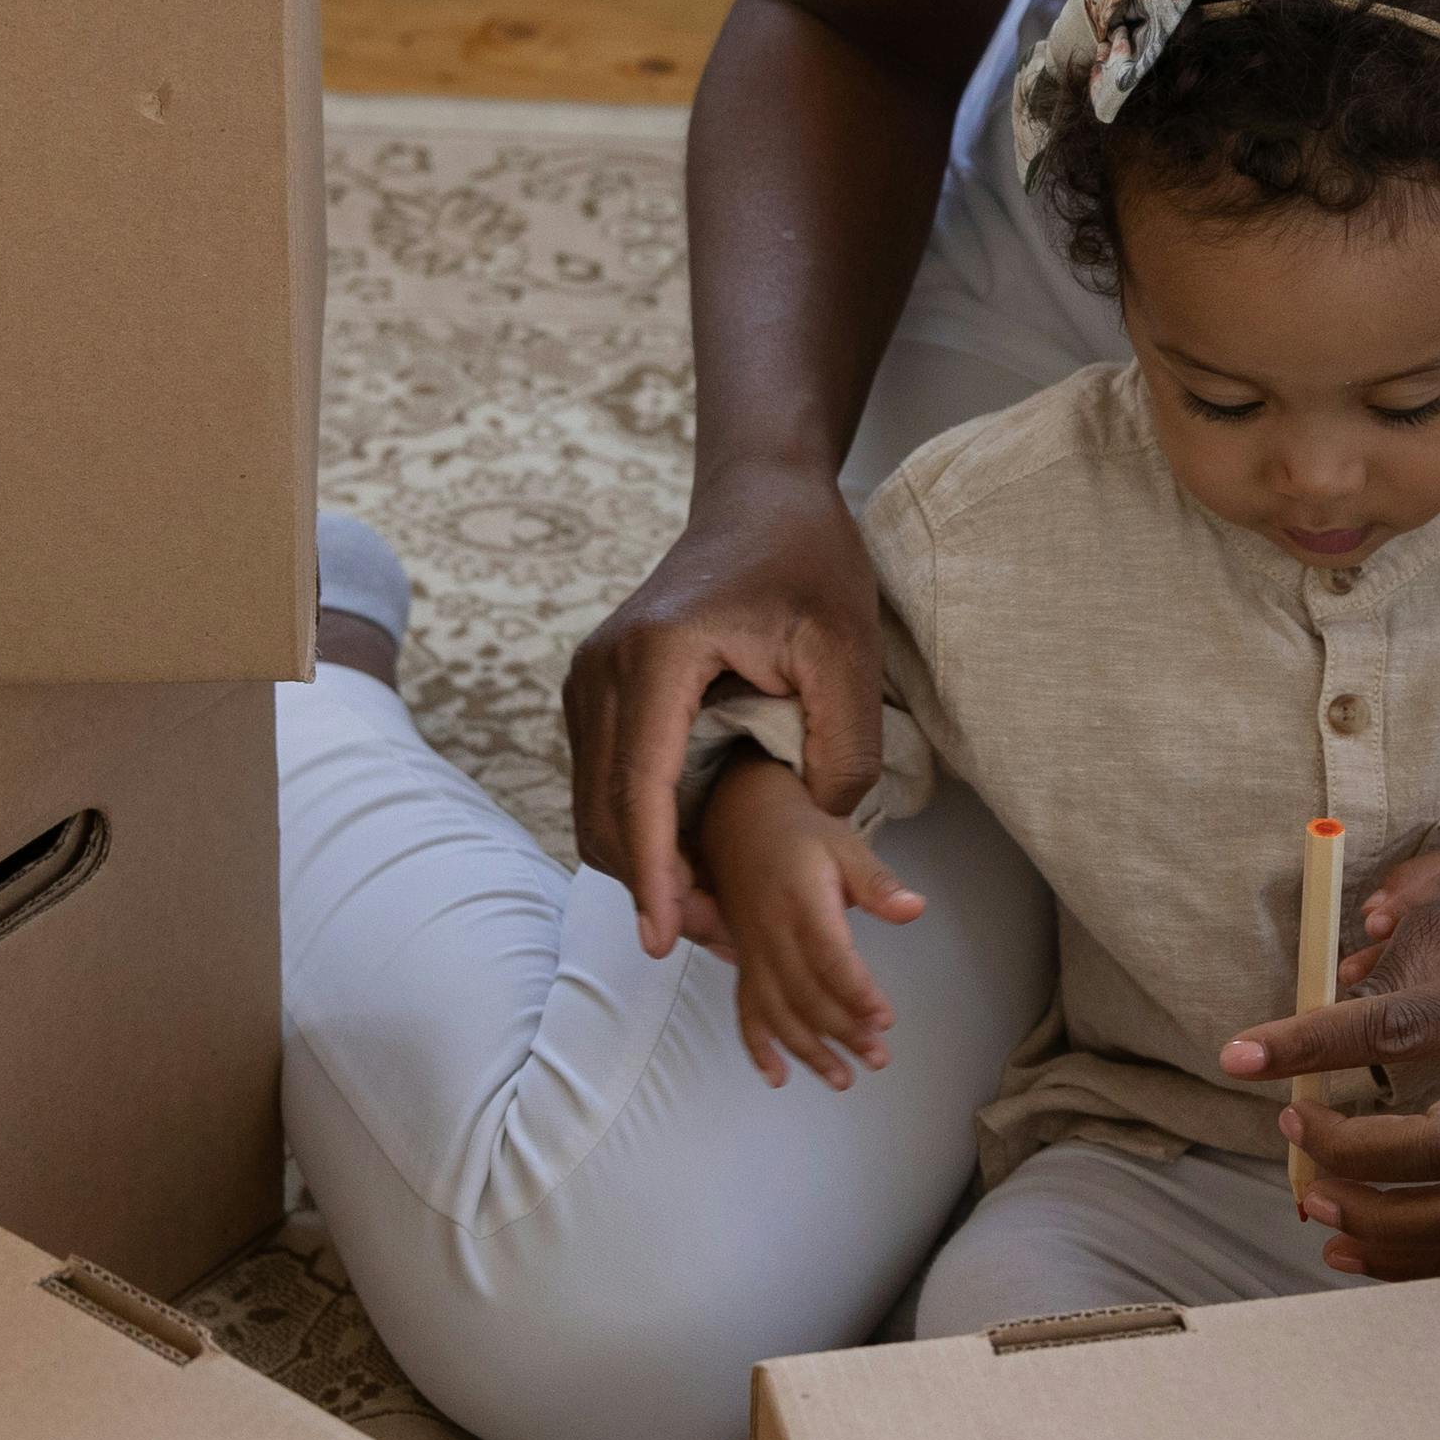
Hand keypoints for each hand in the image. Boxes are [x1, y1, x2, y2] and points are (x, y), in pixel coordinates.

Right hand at [564, 465, 891, 964]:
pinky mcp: (600, 694)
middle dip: (651, 886)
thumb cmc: (806, 560)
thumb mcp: (848, 648)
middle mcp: (602, 670)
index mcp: (657, 657)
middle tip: (717, 940)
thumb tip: (818, 821)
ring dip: (642, 867)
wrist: (760, 499)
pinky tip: (691, 864)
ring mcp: (591, 682)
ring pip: (596, 806)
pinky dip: (639, 834)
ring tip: (709, 914)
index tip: (665, 936)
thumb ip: (844, 742)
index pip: (640, 788)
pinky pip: (606, 784)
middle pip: (605, 810)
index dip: (653, 872)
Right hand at [698, 764, 924, 1091]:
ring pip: (777, 1012)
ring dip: (808, 1050)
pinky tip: (778, 1077)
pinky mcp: (742, 962)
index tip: (884, 1020)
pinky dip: (758, 1046)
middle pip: (805, 994)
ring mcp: (752, 952)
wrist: (740, 819)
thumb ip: (877, 883)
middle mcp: (771, 934)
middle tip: (878, 1059)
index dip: (856, 993)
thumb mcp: (844, 845)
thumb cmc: (802, 835)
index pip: (829, 958)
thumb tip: (914, 909)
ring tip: (842, 1079)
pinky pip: (745, 1009)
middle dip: (842, 1032)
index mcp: (801, 903)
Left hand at [1212, 846, 1439, 1278]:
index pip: (1397, 1029)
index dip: (1309, 1047)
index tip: (1240, 1057)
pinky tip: (1357, 1243)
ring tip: (1316, 1204)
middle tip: (1292, 1128)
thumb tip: (1325, 990)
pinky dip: (1418, 1258)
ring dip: (1384, 1227)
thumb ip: (1399, 943)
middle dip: (1353, 1154)